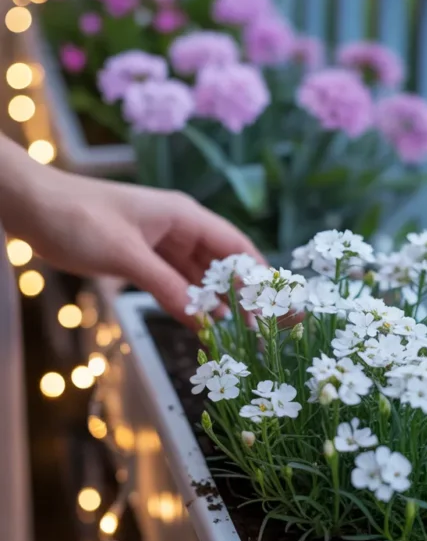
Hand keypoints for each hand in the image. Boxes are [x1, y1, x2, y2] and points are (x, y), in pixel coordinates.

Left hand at [0, 141, 263, 322]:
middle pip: (222, 264)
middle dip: (246, 294)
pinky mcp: (141, 257)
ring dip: (218, 303)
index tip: (280, 304)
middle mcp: (177, 227)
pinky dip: (190, 302)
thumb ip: (166, 287)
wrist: (32, 206)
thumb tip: (203, 321)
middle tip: (268, 327)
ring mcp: (159, 243)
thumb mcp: (126, 255)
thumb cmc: (78, 217)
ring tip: (242, 334)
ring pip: (199, 277)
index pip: (234, 245)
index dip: (260, 274)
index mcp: (182, 215)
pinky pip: (175, 283)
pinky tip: (204, 324)